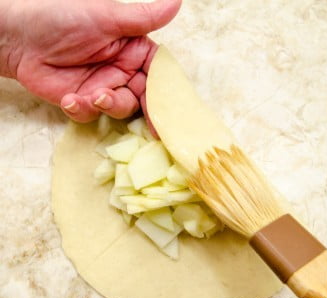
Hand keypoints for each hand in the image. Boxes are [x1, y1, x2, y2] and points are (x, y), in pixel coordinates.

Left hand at [1, 0, 180, 121]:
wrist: (17, 36)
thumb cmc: (61, 16)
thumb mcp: (106, 16)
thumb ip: (143, 18)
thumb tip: (177, 3)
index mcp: (133, 50)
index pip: (159, 74)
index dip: (166, 91)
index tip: (170, 107)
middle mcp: (123, 70)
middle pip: (145, 97)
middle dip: (145, 109)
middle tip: (151, 125)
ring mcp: (103, 87)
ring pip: (122, 109)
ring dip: (110, 106)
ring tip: (93, 96)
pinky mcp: (84, 101)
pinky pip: (94, 115)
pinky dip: (83, 110)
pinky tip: (69, 99)